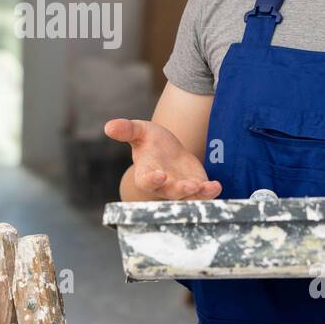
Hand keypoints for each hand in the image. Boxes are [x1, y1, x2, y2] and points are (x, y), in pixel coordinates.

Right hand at [104, 118, 220, 199]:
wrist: (168, 152)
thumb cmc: (150, 142)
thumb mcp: (139, 131)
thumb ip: (126, 129)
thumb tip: (108, 126)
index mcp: (145, 174)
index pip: (146, 181)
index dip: (152, 180)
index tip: (159, 175)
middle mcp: (163, 186)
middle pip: (170, 193)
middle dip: (179, 190)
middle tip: (188, 186)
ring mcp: (180, 189)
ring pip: (188, 197)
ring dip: (196, 194)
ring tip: (204, 186)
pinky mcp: (196, 188)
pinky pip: (203, 195)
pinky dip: (210, 192)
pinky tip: (216, 185)